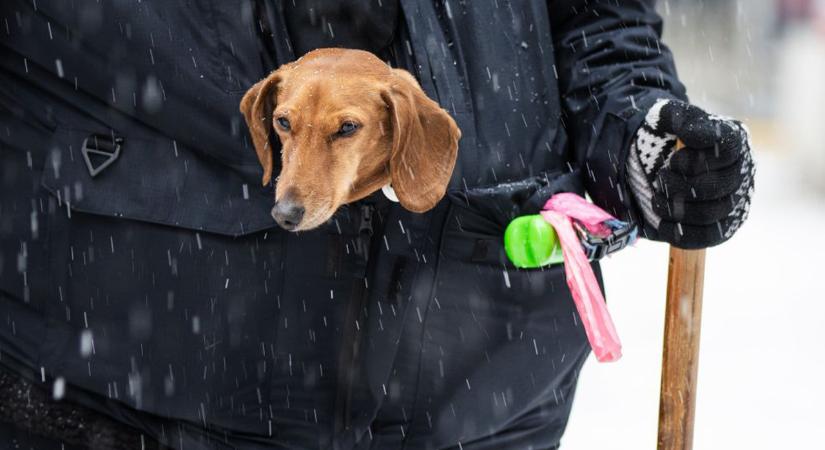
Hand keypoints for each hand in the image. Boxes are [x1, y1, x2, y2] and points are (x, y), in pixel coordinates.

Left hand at [627, 99, 754, 247]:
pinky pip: (706, 238)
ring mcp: (736, 202)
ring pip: (710, 214)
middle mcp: (741, 172)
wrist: (651, 163)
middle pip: (717, 186)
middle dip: (679, 184)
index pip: (726, 149)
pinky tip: (661, 219)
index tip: (675, 156)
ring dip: (675, 207)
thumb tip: (692, 132)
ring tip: (658, 196)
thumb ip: (679, 116)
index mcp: (733, 140)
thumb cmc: (664, 137)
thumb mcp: (665, 118)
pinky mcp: (723, 228)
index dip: (695, 157)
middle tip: (661, 176)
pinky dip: (679, 231)